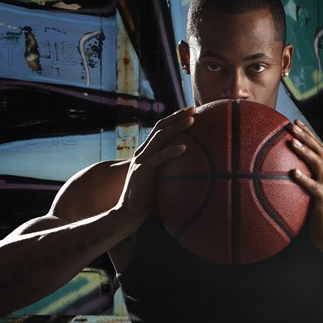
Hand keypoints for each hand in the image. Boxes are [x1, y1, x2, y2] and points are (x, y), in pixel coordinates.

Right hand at [114, 106, 194, 231]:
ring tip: (192, 121)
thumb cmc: (146, 200)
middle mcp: (142, 153)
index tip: (190, 112)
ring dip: (177, 127)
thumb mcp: (159, 180)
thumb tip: (191, 169)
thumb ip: (169, 171)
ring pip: (160, 137)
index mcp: (146, 152)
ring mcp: (141, 161)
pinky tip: (184, 148)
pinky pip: (159, 158)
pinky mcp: (143, 172)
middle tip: (194, 108)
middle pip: (160, 127)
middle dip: (177, 116)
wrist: (128, 213)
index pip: (160, 129)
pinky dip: (171, 151)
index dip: (174, 118)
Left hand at [290, 120, 322, 255]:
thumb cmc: (319, 218)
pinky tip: (293, 172)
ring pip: (318, 164)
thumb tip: (281, 176)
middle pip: (319, 151)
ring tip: (291, 141)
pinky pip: (314, 187)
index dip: (308, 134)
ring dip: (304, 151)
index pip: (318, 149)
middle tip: (291, 125)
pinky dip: (304, 178)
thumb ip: (301, 185)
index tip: (295, 122)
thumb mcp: (309, 197)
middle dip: (305, 136)